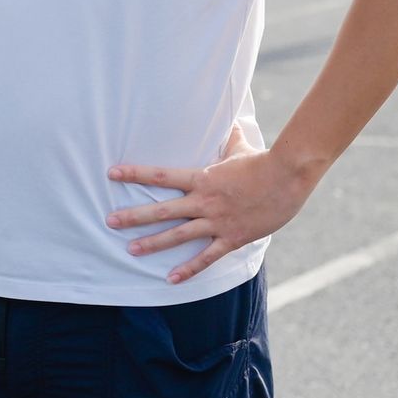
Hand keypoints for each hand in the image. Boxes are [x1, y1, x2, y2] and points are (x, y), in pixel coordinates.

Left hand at [106, 127, 314, 284]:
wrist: (288, 177)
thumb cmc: (264, 161)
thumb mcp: (241, 147)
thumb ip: (230, 137)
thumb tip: (231, 119)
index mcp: (202, 178)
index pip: (161, 175)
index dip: (135, 173)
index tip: (112, 173)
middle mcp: (204, 201)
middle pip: (162, 210)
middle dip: (134, 216)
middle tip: (109, 221)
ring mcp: (217, 221)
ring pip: (178, 235)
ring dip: (153, 243)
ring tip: (130, 250)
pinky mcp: (232, 238)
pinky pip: (207, 257)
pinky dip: (189, 269)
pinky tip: (171, 279)